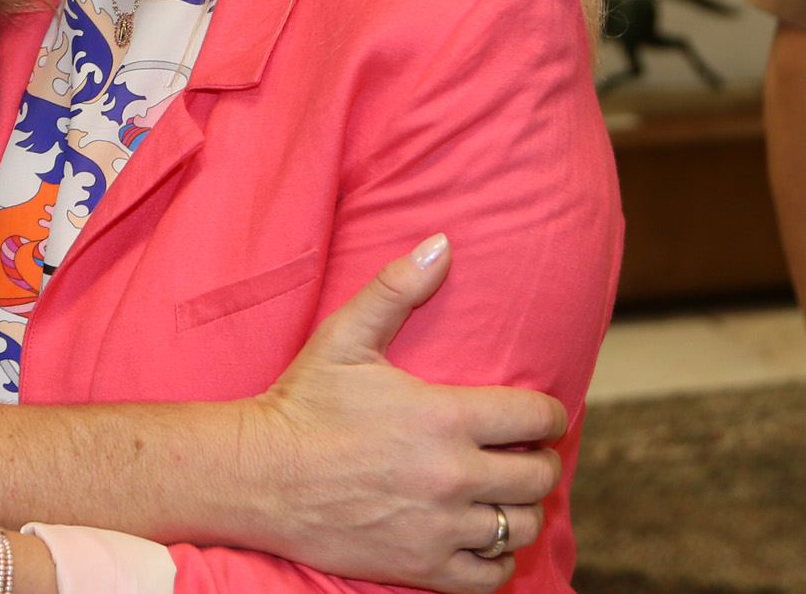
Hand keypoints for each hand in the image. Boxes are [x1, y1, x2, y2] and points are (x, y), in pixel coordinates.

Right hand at [244, 235, 567, 593]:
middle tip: (520, 454)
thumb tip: (442, 244)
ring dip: (520, 510)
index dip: (547, 414)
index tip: (536, 415)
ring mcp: (439, 527)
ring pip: (520, 528)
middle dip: (538, 462)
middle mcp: (452, 476)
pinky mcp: (422, 567)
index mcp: (444, 417)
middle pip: (539, 477)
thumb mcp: (345, 336)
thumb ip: (397, 287)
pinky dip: (496, 561)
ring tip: (502, 495)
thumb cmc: (303, 404)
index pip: (536, 418)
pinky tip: (481, 538)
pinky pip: (490, 578)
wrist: (257, 476)